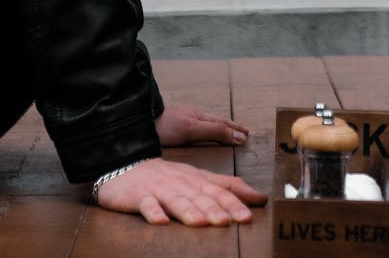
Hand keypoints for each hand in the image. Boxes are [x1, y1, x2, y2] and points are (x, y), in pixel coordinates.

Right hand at [95, 157, 266, 224]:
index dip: (234, 204)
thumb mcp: (200, 179)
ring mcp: (160, 189)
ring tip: (201, 222)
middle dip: (215, 209)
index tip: (248, 216)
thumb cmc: (170, 177)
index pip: (219, 192)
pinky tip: (161, 221)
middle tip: (229, 221)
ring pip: (177, 201)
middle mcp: (182, 184)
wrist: (129, 166)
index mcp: (197, 180)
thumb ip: (228, 187)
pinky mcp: (139, 196)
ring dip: (189, 211)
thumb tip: (259, 197)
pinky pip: (147, 205)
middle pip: (200, 197)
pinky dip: (154, 213)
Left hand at [155, 103, 248, 146]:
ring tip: (228, 131)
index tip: (247, 135)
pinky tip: (202, 133)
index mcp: (200, 117)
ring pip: (207, 123)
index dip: (235, 130)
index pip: (223, 124)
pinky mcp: (174, 125)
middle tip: (244, 132)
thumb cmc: (166, 127)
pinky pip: (197, 126)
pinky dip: (208, 130)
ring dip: (220, 128)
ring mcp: (183, 119)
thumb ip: (214, 132)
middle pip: (217, 121)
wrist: (139, 122)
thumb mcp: (193, 130)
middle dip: (231, 127)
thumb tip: (238, 135)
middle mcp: (194, 116)